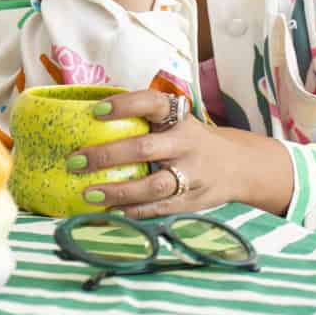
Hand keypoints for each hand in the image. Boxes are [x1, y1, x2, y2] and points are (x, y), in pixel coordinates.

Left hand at [72, 90, 293, 219]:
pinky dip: (134, 211)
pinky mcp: (192, 200)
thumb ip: (145, 120)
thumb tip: (90, 120)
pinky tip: (111, 211)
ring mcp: (192, 174)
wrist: (240, 166)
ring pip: (154, 185)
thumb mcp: (177, 121)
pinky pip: (160, 208)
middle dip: (107, 155)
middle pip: (144, 148)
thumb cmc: (192, 139)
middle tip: (75, 161)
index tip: (95, 111)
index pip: (151, 103)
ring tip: (89, 194)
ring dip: (119, 191)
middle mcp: (186, 143)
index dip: (123, 105)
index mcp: (179, 118)